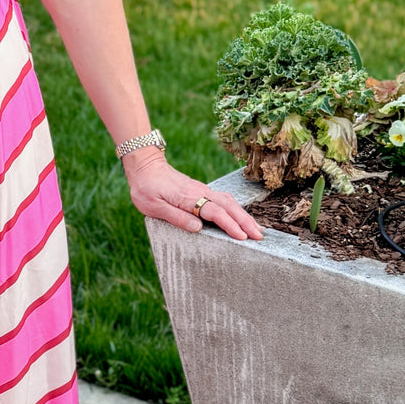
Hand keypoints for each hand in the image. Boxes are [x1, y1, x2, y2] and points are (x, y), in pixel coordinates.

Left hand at [122, 150, 262, 240]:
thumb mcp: (153, 207)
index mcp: (188, 198)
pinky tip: (240, 217)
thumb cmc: (146, 188)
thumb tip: (198, 228)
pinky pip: (224, 200)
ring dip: (243, 216)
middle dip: (245, 222)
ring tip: (256, 229)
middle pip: (229, 207)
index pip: (215, 212)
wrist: (145, 166)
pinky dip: (236, 209)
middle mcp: (200, 192)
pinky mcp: (201, 190)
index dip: (230, 225)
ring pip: (229, 202)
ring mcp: (203, 190)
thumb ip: (176, 217)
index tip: (242, 237)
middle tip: (259, 237)